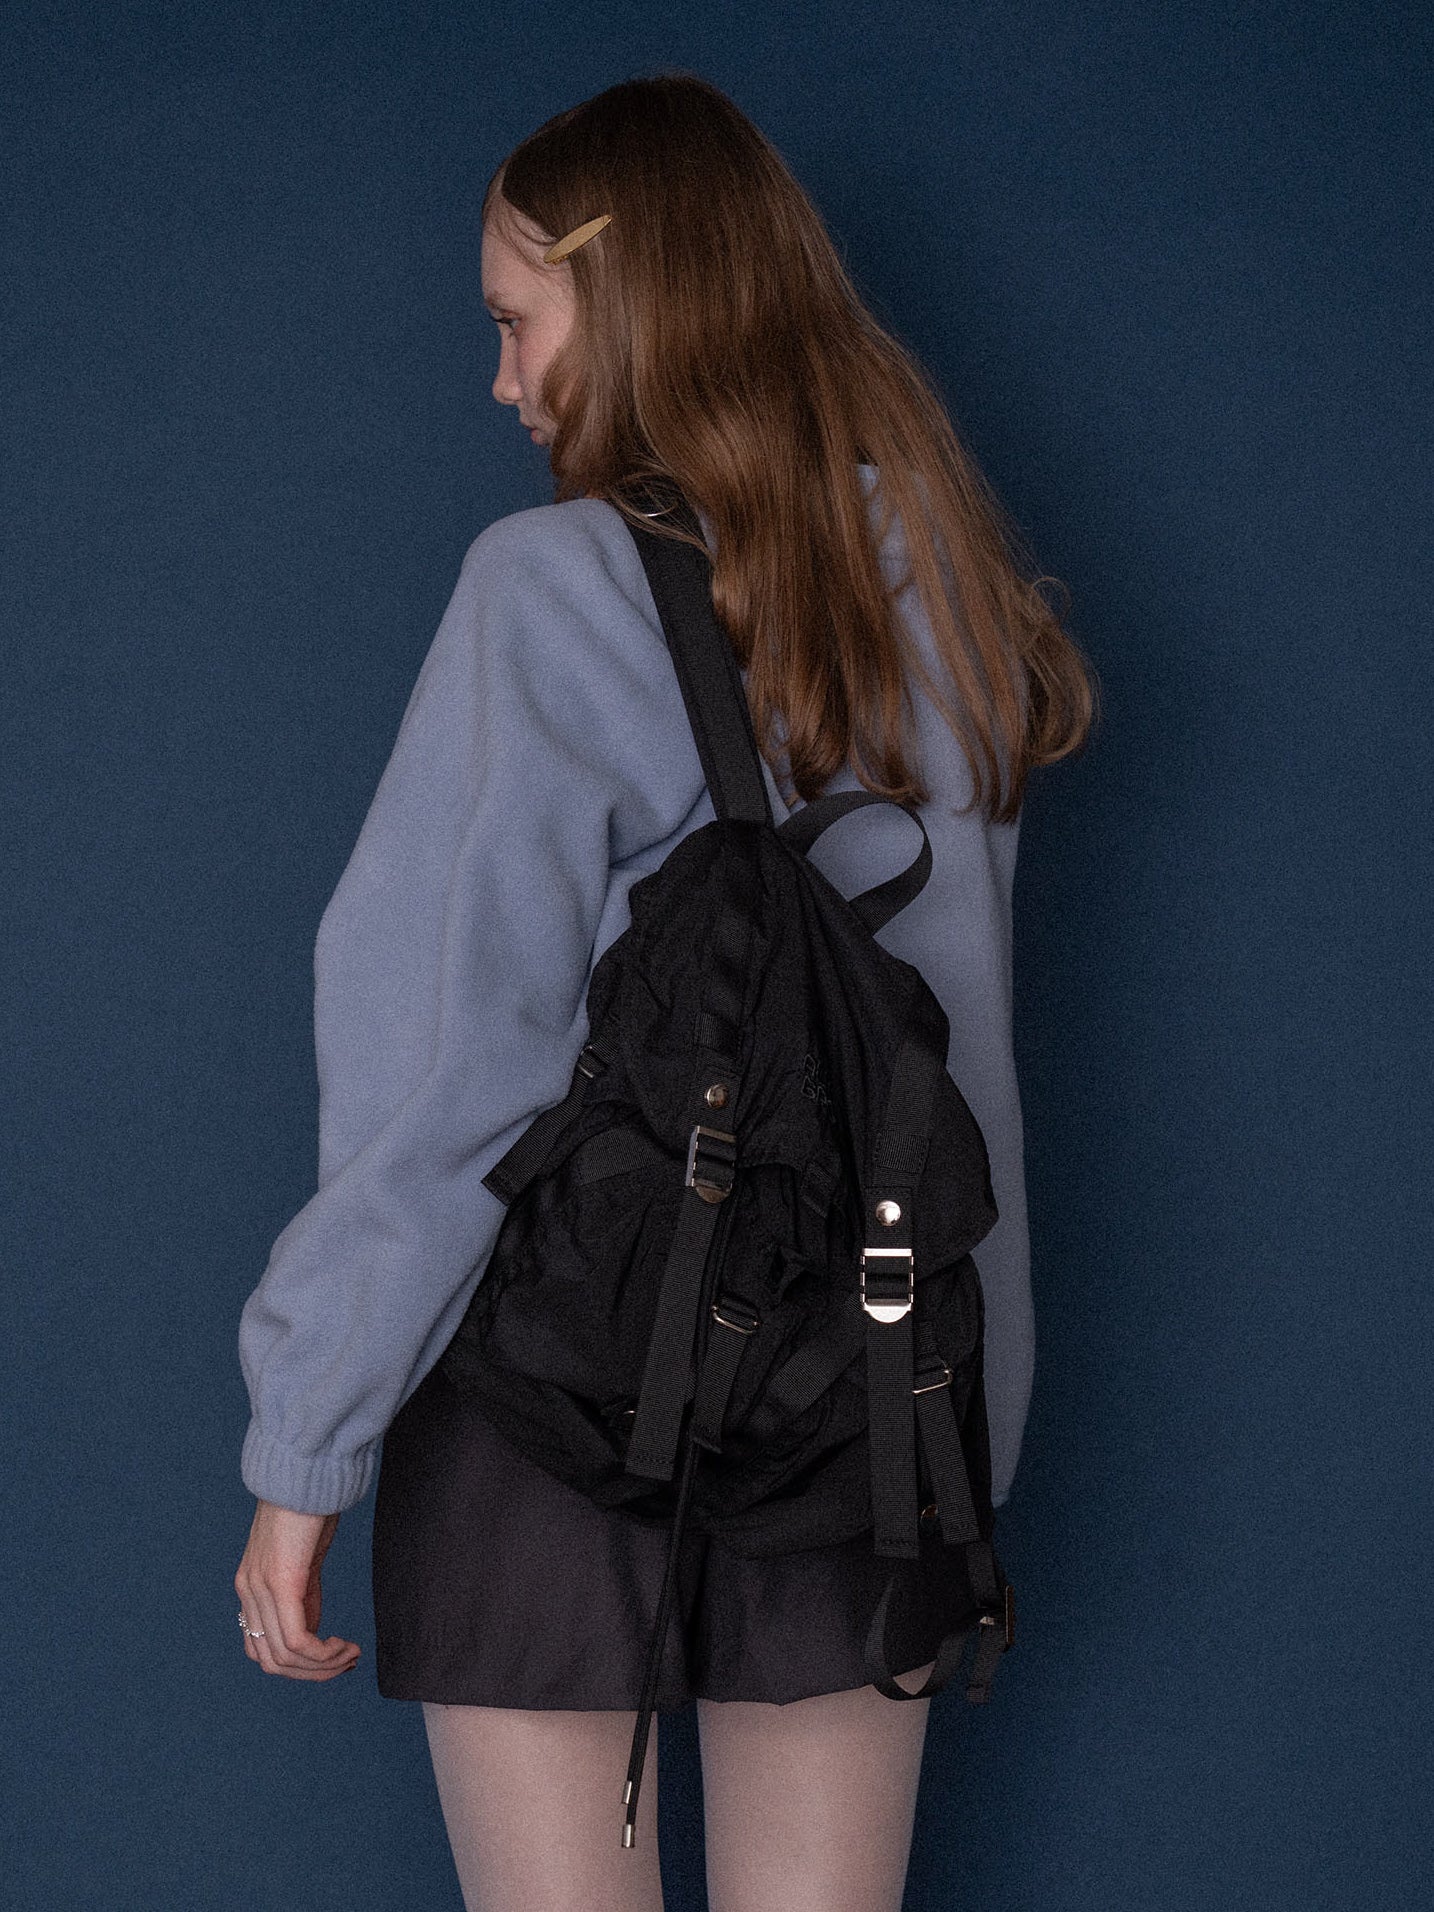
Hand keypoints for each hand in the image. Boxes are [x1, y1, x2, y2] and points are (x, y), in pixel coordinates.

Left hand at [235, 1499, 361, 1680]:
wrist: (305, 1468)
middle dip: (312, 1674)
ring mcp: (260, 1589)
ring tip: (350, 1655)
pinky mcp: (281, 1582)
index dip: (297, 1667)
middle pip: (271, 1663)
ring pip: (284, 1658)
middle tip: (346, 1663)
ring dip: (322, 1667)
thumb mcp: (304, 1559)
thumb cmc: (310, 1505)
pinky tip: (344, 1644)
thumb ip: (302, 1594)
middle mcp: (247, 1593)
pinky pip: (297, 1641)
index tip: (333, 1659)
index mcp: (249, 1588)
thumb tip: (311, 1631)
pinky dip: (323, 1654)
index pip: (261, 1650)